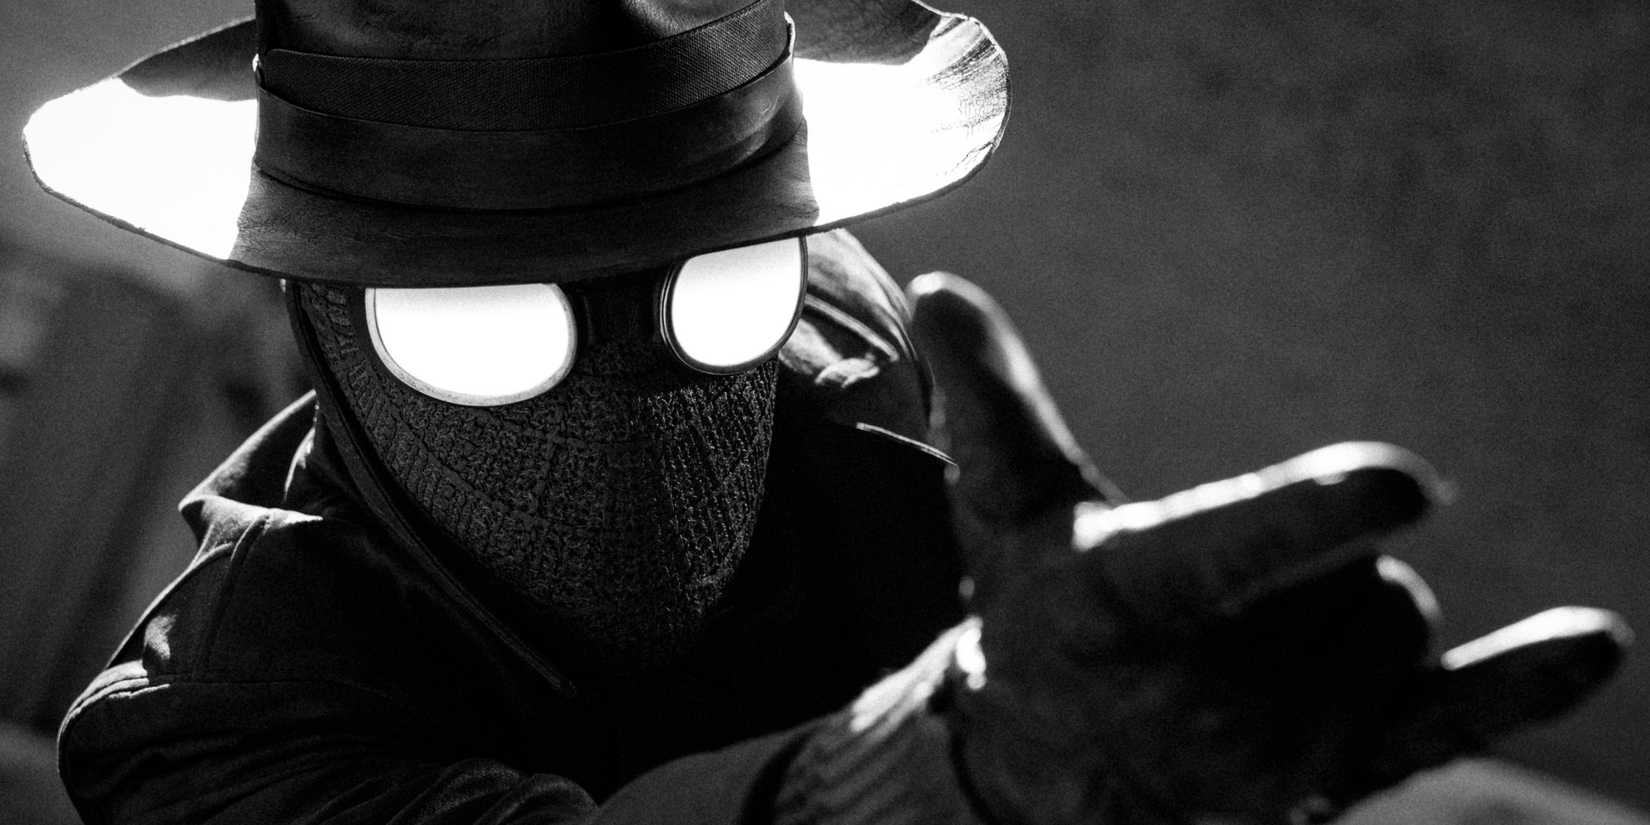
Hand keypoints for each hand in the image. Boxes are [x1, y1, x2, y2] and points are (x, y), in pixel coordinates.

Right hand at [906, 272, 1629, 824]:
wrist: (1061, 774)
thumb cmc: (1037, 620)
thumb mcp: (1004, 513)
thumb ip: (989, 400)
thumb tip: (939, 284)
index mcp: (1122, 606)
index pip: (1222, 555)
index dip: (1306, 516)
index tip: (1405, 482)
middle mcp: (1208, 695)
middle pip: (1348, 571)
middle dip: (1303, 565)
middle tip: (1208, 608)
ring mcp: (1284, 748)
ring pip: (1396, 617)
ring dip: (1340, 609)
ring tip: (1244, 651)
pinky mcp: (1342, 773)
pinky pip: (1458, 717)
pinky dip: (1525, 680)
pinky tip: (1595, 643)